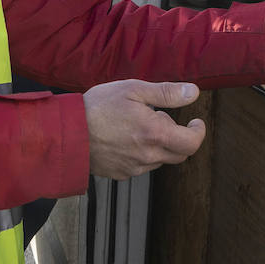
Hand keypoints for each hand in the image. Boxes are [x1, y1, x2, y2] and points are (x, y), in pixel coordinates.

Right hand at [83, 80, 205, 179]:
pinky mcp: (121, 173)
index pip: (192, 144)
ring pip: (159, 159)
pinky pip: (141, 166)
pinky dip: (141, 153)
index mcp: (155, 134)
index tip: (195, 122)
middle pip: (179, 154)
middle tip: (161, 118)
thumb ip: (167, 93)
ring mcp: (134, 167)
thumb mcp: (133, 90)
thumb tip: (193, 92)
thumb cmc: (98, 106)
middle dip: (178, 137)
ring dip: (158, 145)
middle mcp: (148, 155)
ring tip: (137, 126)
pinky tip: (124, 138)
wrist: (66, 133)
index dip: (198, 133)